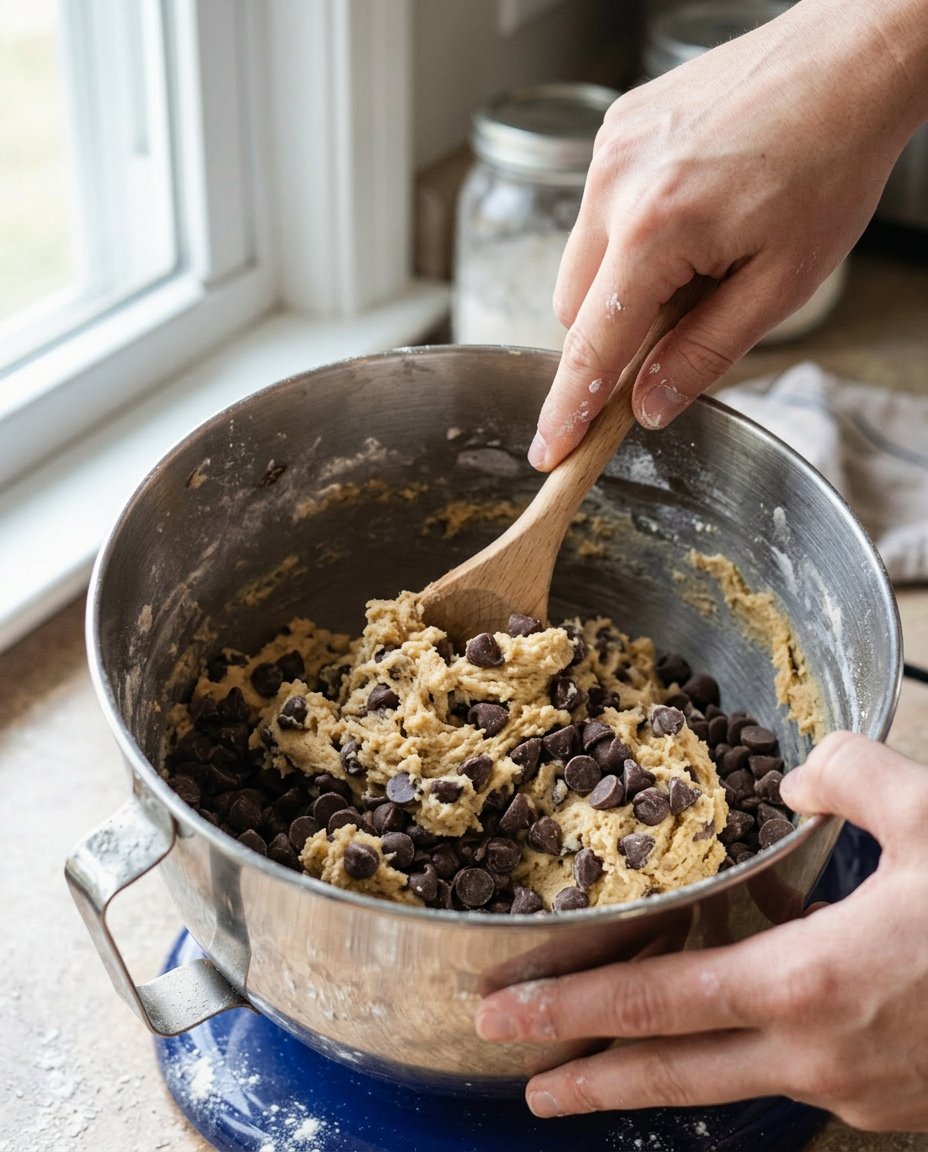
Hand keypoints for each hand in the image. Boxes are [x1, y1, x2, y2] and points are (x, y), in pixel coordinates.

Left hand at [474, 732, 927, 1131]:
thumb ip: (852, 776)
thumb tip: (798, 779)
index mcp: (811, 985)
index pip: (659, 1002)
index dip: (572, 1008)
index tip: (503, 1015)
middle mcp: (820, 1055)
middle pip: (674, 1074)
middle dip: (588, 1076)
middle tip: (521, 1076)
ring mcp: (858, 1094)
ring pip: (732, 1084)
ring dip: (664, 1073)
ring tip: (609, 1066)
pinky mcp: (896, 1106)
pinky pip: (796, 1077)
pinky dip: (749, 1053)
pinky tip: (746, 1021)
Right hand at [529, 0, 927, 469]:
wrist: (846, 61)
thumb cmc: (830, 163)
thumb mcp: (781, 282)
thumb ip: (705, 351)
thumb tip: (650, 405)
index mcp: (655, 231)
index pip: (592, 348)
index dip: (570, 409)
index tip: (550, 451)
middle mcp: (615, 186)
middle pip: (575, 310)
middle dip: (615, 334)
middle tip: (687, 314)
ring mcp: (608, 150)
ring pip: (581, 261)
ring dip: (621, 283)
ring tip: (698, 252)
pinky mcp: (615, 129)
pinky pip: (597, 211)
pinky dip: (629, 234)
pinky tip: (689, 211)